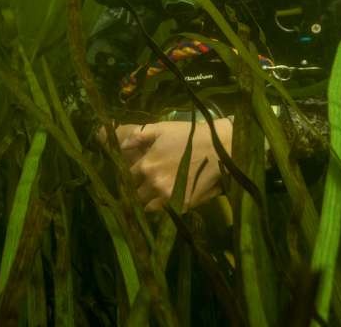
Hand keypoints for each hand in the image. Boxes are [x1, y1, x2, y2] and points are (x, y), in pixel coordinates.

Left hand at [98, 119, 232, 211]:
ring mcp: (169, 196)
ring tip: (152, 197)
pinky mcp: (183, 204)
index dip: (130, 176)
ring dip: (148, 201)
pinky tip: (167, 200)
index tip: (133, 175)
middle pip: (136, 194)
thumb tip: (121, 146)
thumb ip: (138, 136)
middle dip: (137, 190)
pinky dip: (164, 207)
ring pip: (148, 207)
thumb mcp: (161, 128)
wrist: (219, 147)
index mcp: (146, 165)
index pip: (127, 177)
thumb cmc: (189, 135)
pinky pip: (166, 211)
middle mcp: (154, 184)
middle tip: (141, 187)